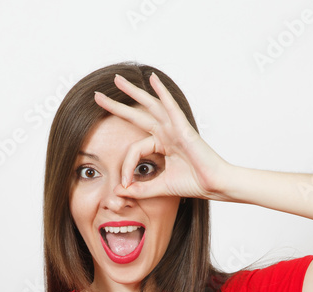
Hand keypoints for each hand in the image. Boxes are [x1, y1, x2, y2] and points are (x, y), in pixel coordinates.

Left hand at [94, 71, 231, 200]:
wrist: (214, 186)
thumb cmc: (194, 183)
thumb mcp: (160, 187)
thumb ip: (140, 188)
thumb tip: (120, 191)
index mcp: (162, 144)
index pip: (135, 149)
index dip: (126, 166)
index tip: (125, 183)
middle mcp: (167, 132)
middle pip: (138, 114)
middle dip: (117, 105)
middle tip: (98, 96)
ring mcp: (175, 128)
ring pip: (150, 105)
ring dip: (133, 92)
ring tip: (117, 80)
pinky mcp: (184, 128)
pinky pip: (170, 106)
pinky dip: (161, 92)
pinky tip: (152, 79)